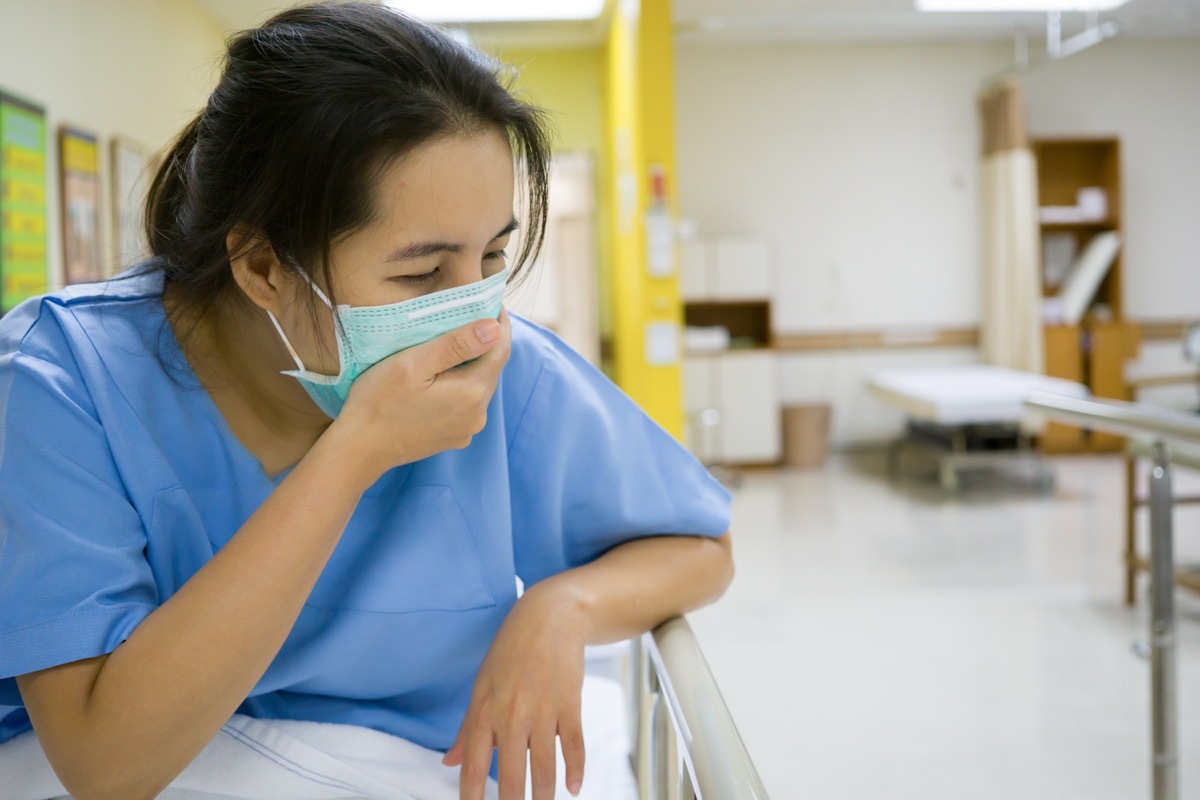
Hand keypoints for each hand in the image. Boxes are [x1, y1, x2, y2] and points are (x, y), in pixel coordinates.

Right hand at [333, 308, 511, 478]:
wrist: (358, 449)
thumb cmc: (378, 401)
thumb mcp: (413, 363)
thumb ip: (456, 345)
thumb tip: (494, 327)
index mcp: (472, 392)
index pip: (500, 348)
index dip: (499, 322)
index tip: (489, 301)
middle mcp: (478, 414)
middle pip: (491, 368)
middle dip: (484, 342)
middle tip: (468, 316)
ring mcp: (468, 429)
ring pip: (479, 386)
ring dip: (472, 365)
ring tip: (451, 344)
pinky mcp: (456, 437)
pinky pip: (467, 404)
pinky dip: (461, 386)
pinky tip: (440, 377)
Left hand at [443, 582, 588, 799]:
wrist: (549, 617)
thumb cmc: (511, 651)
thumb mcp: (481, 685)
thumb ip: (467, 729)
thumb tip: (449, 763)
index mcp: (484, 710)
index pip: (473, 764)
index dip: (472, 795)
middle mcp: (511, 714)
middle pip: (510, 773)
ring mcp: (541, 710)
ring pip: (542, 765)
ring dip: (543, 794)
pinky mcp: (568, 704)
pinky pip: (573, 744)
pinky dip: (575, 768)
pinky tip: (574, 786)